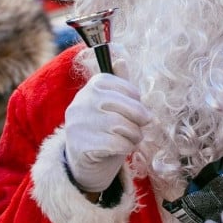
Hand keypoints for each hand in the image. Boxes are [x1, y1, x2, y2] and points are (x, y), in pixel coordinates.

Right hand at [62, 73, 150, 192]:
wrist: (84, 162)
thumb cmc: (104, 128)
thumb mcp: (113, 105)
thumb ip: (120, 84)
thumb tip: (121, 60)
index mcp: (92, 86)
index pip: (125, 87)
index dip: (137, 100)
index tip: (137, 110)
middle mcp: (82, 101)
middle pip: (126, 106)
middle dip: (140, 118)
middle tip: (143, 126)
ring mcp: (79, 123)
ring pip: (122, 125)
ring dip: (134, 135)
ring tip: (133, 138)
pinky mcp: (81, 144)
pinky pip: (116, 143)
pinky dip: (127, 147)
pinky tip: (123, 148)